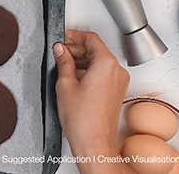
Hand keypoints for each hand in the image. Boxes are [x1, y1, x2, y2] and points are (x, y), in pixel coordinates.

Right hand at [54, 30, 129, 173]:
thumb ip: (63, 61)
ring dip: (82, 59)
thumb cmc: (82, 119)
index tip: (63, 37)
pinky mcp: (117, 90)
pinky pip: (103, 72)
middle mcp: (117, 70)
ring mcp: (119, 81)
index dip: (74, 35)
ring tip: (64, 65)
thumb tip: (60, 50)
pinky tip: (74, 76)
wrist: (93, 142)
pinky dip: (89, 70)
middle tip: (60, 52)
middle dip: (77, 48)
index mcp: (106, 64)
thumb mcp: (65, 84)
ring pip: (100, 60)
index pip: (91, 39)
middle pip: (96, 49)